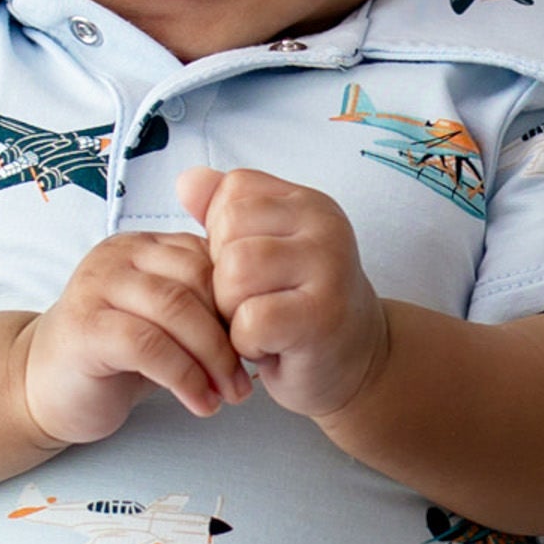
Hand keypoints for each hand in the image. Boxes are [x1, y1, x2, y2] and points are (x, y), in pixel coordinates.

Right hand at [16, 226, 252, 447]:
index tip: (258, 346)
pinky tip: (199, 402)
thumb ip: (199, 307)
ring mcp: (96, 287)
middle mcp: (118, 256)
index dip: (240, 303)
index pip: (208, 257)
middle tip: (247, 378)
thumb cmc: (110, 360)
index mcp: (143, 247)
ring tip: (228, 396)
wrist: (40, 389)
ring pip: (175, 309)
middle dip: (230, 332)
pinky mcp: (84, 327)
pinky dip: (183, 377)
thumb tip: (264, 313)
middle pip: (196, 279)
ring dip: (212, 358)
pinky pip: (148, 344)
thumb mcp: (163, 325)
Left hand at [174, 165, 389, 418]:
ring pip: (235, 273)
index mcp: (306, 202)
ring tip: (257, 324)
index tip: (251, 270)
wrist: (357, 363)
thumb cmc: (298, 309)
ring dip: (231, 310)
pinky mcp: (323, 315)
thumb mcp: (262, 250)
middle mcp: (323, 225)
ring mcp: (329, 267)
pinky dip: (247, 343)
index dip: (221, 237)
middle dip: (221, 277)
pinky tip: (269, 346)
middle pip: (227, 232)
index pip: (232, 192)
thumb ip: (225, 212)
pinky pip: (252, 321)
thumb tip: (185, 180)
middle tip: (252, 304)